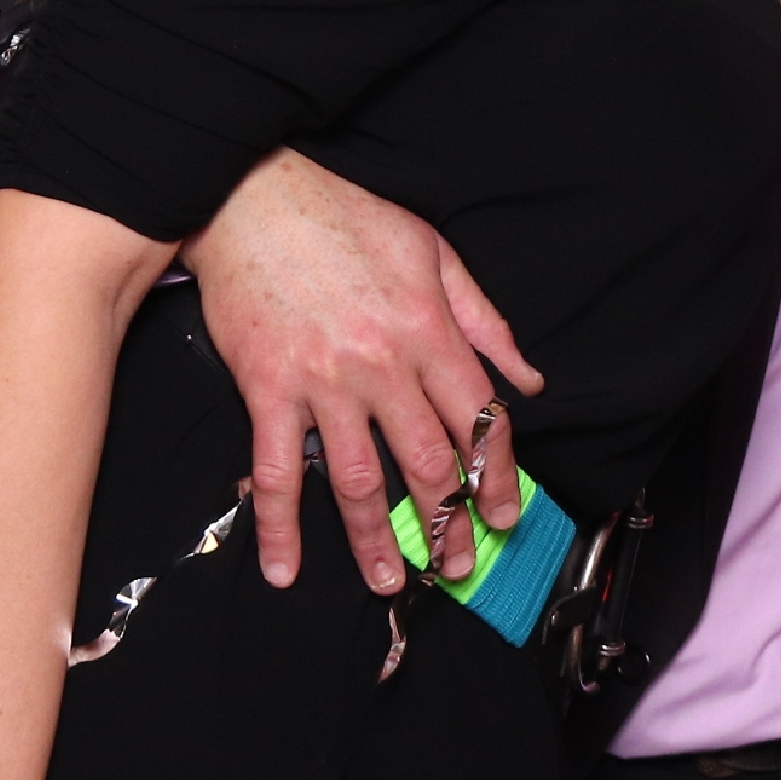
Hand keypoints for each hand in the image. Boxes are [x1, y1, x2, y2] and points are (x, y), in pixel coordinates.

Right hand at [178, 149, 541, 596]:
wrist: (254, 197)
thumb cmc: (347, 219)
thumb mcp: (434, 255)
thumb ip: (484, 322)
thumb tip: (526, 379)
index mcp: (429, 331)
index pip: (478, 418)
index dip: (497, 474)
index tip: (504, 515)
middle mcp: (383, 365)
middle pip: (427, 461)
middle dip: (448, 521)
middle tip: (457, 565)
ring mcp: (322, 383)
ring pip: (358, 480)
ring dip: (376, 540)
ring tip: (390, 582)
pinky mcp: (267, 390)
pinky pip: (274, 472)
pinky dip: (280, 527)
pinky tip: (285, 569)